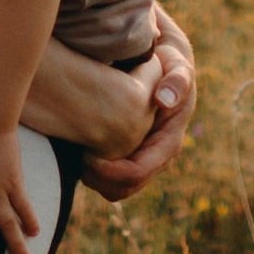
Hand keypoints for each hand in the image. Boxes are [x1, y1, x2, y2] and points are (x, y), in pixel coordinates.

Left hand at [81, 12, 195, 202]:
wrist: (165, 64)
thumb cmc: (168, 64)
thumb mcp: (176, 67)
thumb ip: (176, 80)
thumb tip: (164, 99)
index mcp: (168, 143)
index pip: (138, 172)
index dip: (113, 172)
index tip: (88, 157)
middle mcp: (157, 157)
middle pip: (126, 187)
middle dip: (101, 181)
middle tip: (77, 162)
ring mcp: (144, 157)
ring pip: (118, 188)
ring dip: (97, 181)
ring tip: (77, 160)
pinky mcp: (131, 154)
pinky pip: (112, 179)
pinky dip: (96, 174)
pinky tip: (81, 154)